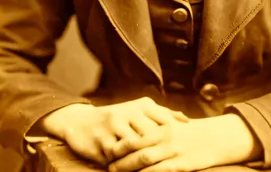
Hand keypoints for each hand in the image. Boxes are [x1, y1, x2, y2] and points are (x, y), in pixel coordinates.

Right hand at [37, 97, 188, 165]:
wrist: (81, 122)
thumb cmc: (117, 118)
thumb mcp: (138, 110)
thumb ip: (163, 115)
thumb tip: (187, 121)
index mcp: (141, 105)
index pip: (164, 119)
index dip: (176, 135)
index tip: (189, 147)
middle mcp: (129, 112)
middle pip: (152, 134)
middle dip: (164, 149)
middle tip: (178, 161)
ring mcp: (115, 126)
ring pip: (135, 146)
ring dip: (146, 161)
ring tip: (160, 168)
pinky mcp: (102, 141)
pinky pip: (118, 157)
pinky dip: (127, 167)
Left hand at [108, 113, 262, 171]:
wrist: (217, 138)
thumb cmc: (192, 133)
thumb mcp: (174, 125)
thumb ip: (156, 128)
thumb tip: (135, 133)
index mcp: (163, 125)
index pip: (136, 134)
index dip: (121, 144)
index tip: (108, 150)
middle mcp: (166, 137)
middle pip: (137, 149)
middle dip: (120, 160)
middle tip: (107, 167)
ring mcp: (174, 152)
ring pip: (145, 162)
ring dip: (128, 170)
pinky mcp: (182, 165)